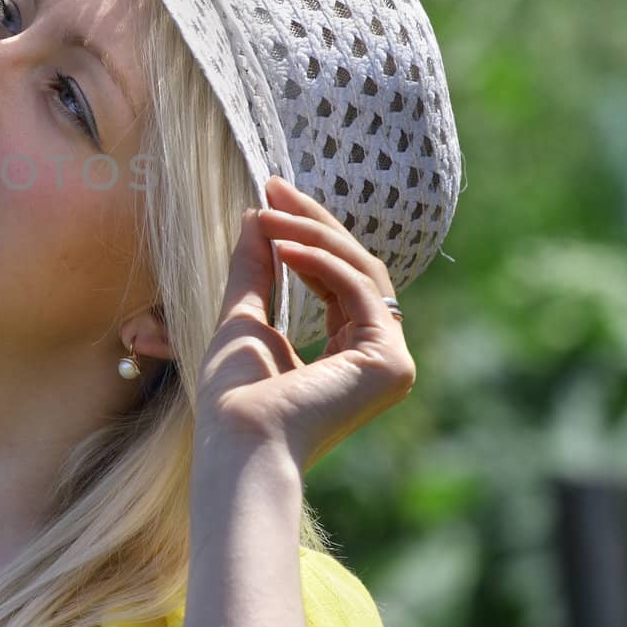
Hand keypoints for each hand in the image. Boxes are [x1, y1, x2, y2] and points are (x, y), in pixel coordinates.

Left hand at [195, 175, 414, 473]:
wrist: (239, 441)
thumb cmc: (234, 397)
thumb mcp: (243, 317)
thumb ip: (255, 270)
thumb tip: (255, 216)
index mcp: (347, 353)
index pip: (338, 277)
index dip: (305, 232)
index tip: (269, 195)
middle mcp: (377, 356)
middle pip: (356, 267)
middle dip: (313, 222)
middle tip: (274, 186)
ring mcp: (390, 361)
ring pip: (362, 271)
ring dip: (311, 235)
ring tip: (268, 214)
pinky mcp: (391, 362)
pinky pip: (360, 290)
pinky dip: (321, 262)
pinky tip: (284, 248)